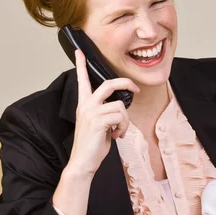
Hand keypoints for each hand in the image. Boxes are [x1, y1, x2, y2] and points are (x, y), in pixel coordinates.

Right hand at [69, 49, 139, 175]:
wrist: (83, 162)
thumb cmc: (92, 146)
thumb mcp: (98, 125)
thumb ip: (105, 113)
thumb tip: (119, 110)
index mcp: (84, 105)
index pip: (82, 80)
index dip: (81, 65)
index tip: (79, 51)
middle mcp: (86, 105)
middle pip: (109, 84)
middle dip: (126, 83)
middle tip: (136, 89)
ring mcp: (91, 112)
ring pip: (120, 106)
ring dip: (125, 122)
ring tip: (118, 132)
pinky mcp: (98, 121)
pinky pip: (120, 117)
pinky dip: (123, 128)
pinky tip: (116, 136)